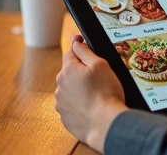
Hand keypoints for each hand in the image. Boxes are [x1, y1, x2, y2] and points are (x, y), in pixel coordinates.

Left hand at [55, 35, 127, 151]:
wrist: (106, 124)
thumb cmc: (106, 93)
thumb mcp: (100, 65)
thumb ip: (85, 52)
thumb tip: (76, 42)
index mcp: (67, 70)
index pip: (70, 53)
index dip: (78, 48)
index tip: (82, 43)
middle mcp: (60, 86)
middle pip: (69, 72)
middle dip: (80, 72)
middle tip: (97, 78)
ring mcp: (61, 103)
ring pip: (69, 90)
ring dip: (78, 89)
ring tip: (95, 95)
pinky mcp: (64, 118)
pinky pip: (71, 106)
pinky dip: (78, 105)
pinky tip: (91, 107)